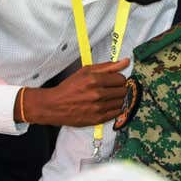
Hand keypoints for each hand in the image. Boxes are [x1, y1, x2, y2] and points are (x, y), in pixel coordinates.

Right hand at [15, 58, 129, 125]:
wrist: (54, 106)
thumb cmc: (70, 87)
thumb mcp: (86, 71)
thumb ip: (107, 66)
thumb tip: (126, 61)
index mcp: (94, 80)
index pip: (121, 79)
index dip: (118, 79)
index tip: (112, 80)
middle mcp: (98, 94)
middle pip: (123, 90)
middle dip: (118, 88)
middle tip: (110, 89)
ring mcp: (98, 108)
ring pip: (122, 102)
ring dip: (117, 99)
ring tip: (107, 97)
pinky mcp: (98, 119)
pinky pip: (117, 113)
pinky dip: (114, 108)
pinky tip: (106, 105)